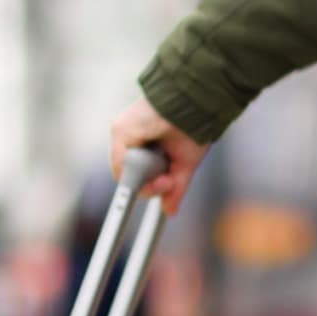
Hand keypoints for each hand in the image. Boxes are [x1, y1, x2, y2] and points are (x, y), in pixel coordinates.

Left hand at [109, 95, 208, 217]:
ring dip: (147, 180)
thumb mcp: (185, 165)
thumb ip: (175, 188)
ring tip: (165, 173)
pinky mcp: (121, 130)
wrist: (196, 104)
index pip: (140, 174)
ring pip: (126, 172)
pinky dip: (137, 173)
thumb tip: (169, 212)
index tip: (162, 193)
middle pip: (133, 176)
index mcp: (148, 146)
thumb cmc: (196, 127)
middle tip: (168, 182)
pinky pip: (121, 163)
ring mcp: (125, 135)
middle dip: (152, 185)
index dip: (149, 187)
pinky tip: (155, 169)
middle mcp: (133, 140)